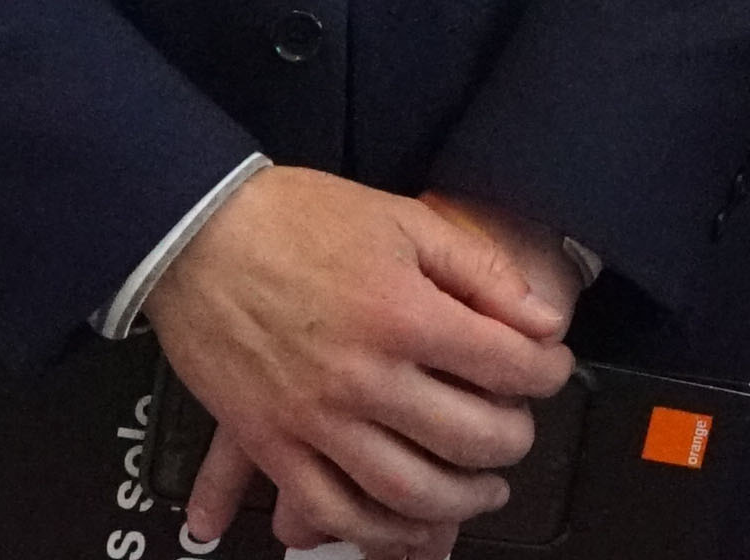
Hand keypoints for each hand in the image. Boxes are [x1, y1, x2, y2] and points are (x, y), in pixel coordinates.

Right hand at [146, 166, 574, 557]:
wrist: (198, 235)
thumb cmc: (298, 220)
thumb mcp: (406, 221)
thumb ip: (482, 273)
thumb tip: (543, 321)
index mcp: (402, 314)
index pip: (505, 364)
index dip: (546, 372)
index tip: (551, 370)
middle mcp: (362, 376)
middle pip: (467, 438)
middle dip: (513, 441)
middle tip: (520, 432)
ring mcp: (313, 418)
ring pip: (406, 491)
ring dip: (459, 501)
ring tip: (482, 490)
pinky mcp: (270, 443)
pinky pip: (330, 508)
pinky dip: (376, 530)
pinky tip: (406, 522)